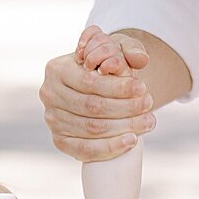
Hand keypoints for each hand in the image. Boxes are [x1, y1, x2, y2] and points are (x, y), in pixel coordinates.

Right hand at [40, 29, 155, 158]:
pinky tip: (131, 141)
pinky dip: (110, 148)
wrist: (95, 89)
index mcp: (57, 69)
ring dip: (123, 127)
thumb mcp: (117, 49)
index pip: (89, 81)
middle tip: (148, 105)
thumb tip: (140, 59)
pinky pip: (84, 150)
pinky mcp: (59, 140)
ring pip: (91, 129)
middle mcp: (50, 94)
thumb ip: (130, 48)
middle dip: (125, 108)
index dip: (118, 87)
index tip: (142, 88)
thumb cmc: (107, 66)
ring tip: (148, 122)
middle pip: (92, 107)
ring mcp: (52, 120)